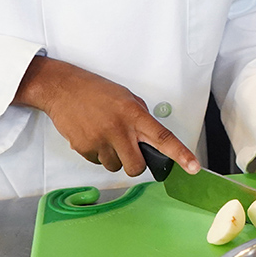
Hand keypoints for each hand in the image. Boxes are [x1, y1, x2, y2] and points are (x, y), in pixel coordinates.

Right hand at [13, 55, 198, 176]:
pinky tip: (92, 136)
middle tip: (129, 152)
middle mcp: (119, 129)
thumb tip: (150, 137)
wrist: (63, 89)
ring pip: (115, 167)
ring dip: (114, 157)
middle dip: (135, 165)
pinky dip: (98, 154)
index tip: (193, 167)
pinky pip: (97, 162)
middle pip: (136, 166)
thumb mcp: (126, 97)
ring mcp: (100, 141)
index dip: (180, 154)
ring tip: (105, 136)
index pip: (163, 138)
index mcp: (134, 114)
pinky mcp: (84, 149)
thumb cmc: (95, 90)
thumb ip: (140, 117)